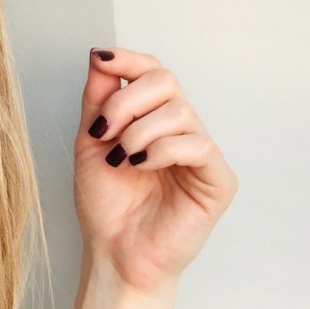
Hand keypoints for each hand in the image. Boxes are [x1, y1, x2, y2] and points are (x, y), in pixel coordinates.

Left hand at [74, 47, 237, 295]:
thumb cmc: (106, 204)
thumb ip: (98, 99)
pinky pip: (198, 146)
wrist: (114, 252)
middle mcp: (180, 130)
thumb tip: (99, 55)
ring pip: (179, 111)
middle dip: (125, 101)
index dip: (129, 60)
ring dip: (138, 132)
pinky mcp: (218, 180)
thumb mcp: (91, 141)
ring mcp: (201, 153)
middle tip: (104, 132)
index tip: (101, 59)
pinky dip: (161, 150)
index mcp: (152, 118)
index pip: (151, 71)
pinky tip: (140, 166)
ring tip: (120, 160)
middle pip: (166, 80)